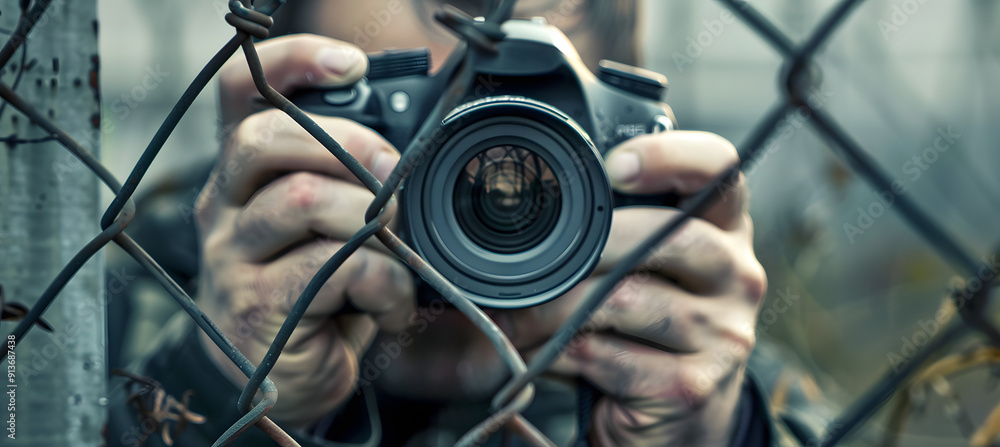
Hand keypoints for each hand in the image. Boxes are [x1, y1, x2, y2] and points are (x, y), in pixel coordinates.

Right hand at [196, 35, 413, 427]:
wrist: (288, 380)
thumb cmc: (317, 293)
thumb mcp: (327, 228)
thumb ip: (344, 182)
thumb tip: (403, 152)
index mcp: (242, 176)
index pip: (240, 94)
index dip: (291, 64)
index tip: (351, 65)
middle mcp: (222, 208)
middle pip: (263, 139)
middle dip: (347, 144)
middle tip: (392, 174)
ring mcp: (230, 258)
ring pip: (301, 199)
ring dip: (371, 220)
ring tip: (396, 251)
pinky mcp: (256, 307)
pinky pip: (332, 268)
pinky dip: (382, 282)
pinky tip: (390, 305)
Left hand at [502, 131, 764, 445]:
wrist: (676, 422)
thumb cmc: (648, 329)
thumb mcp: (647, 267)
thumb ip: (620, 225)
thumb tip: (533, 196)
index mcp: (724, 229)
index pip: (720, 167)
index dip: (669, 155)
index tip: (613, 165)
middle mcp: (737, 274)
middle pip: (669, 234)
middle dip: (592, 244)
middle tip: (536, 259)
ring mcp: (723, 334)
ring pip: (625, 298)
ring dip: (557, 308)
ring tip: (526, 315)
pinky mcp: (692, 385)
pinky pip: (608, 355)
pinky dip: (563, 353)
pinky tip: (549, 353)